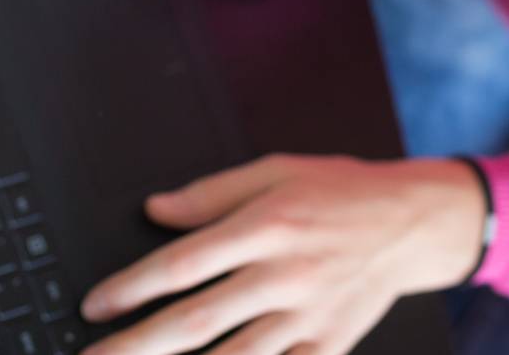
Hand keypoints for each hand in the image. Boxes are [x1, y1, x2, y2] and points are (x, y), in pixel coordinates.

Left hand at [78, 153, 485, 354]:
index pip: (184, 264)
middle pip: (198, 320)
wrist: (412, 223)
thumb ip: (212, 193)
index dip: (132, 288)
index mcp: (267, 225)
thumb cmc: (342, 193)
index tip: (96, 305)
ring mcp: (308, 317)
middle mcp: (285, 274)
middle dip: (136, 347)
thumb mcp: (277, 170)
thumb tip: (155, 209)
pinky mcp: (329, 346)